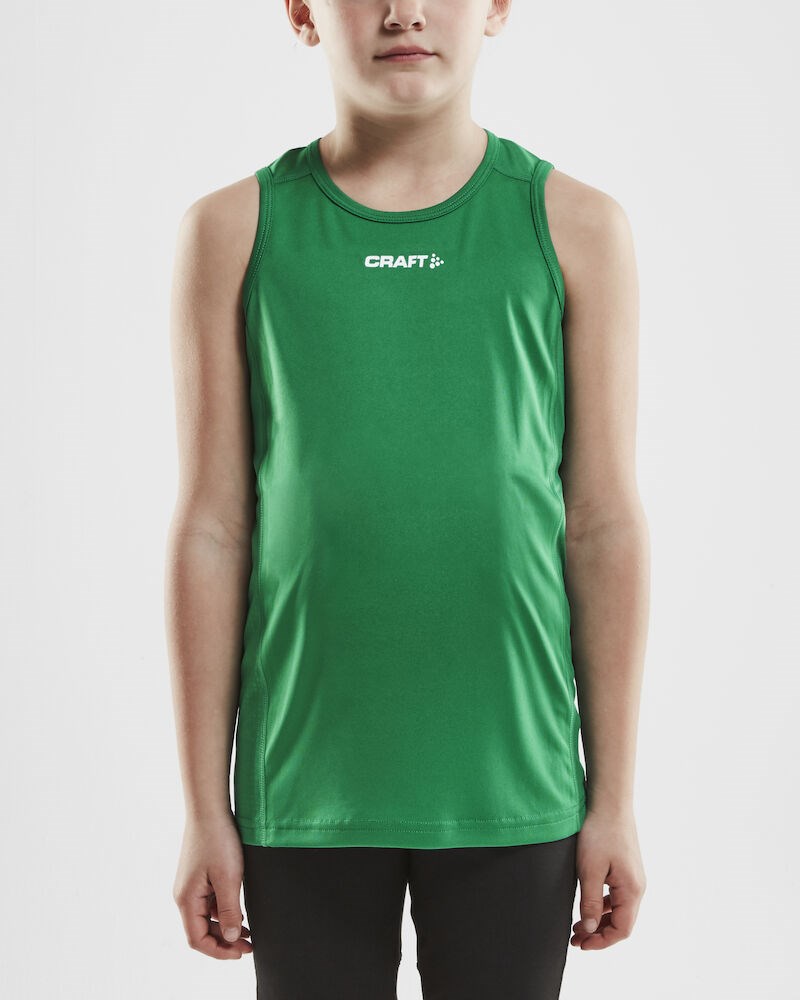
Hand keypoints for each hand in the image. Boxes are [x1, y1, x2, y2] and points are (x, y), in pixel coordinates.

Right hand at [172, 810, 253, 959]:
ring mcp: (190, 884)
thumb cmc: (217, 840)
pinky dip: (223, 910)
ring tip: (249, 929)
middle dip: (225, 940)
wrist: (209, 808)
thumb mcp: (229, 878)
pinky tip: (239, 908)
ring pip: (205, 916)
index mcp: (186, 900)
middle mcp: (184, 895)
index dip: (220, 951)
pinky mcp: (198, 875)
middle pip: (201, 930)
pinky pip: (208, 901)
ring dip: (225, 925)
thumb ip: (229, 911)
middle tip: (250, 944)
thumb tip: (231, 937)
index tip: (242, 952)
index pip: (197, 940)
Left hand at [570, 805, 645, 949]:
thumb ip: (590, 902)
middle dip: (598, 933)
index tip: (581, 945)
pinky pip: (616, 895)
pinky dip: (602, 904)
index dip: (601, 942)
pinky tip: (586, 903)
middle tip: (575, 938)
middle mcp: (637, 886)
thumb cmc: (599, 833)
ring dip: (599, 919)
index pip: (622, 930)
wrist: (609, 803)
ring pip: (618, 909)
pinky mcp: (625, 868)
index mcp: (632, 890)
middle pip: (621, 922)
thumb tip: (590, 929)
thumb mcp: (589, 870)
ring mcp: (632, 877)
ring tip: (576, 924)